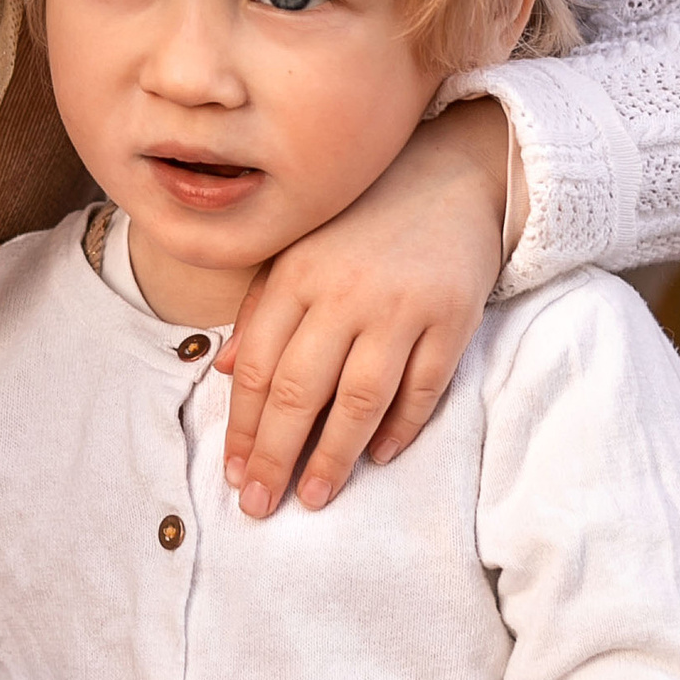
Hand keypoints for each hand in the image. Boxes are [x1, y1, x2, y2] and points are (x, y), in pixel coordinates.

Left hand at [218, 95, 523, 516]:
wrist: (450, 174)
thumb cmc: (362, 221)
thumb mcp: (299, 248)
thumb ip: (261, 307)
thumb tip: (227, 372)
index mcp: (297, 273)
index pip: (260, 365)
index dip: (244, 427)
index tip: (234, 473)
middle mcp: (344, 291)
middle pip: (300, 389)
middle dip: (275, 456)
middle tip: (260, 506)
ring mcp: (401, 305)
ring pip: (360, 397)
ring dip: (333, 456)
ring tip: (314, 497)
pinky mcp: (452, 317)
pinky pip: (423, 386)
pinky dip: (401, 426)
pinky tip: (378, 457)